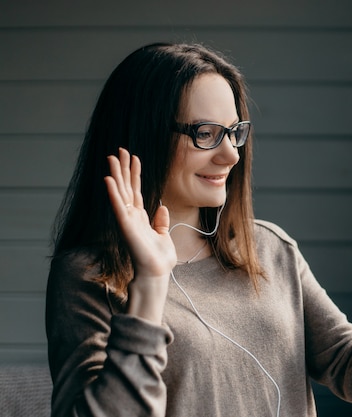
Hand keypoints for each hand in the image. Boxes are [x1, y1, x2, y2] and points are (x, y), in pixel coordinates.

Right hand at [104, 148, 176, 322]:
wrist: (157, 273)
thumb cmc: (159, 258)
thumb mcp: (164, 235)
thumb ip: (161, 221)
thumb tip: (162, 208)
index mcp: (140, 217)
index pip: (136, 190)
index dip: (134, 173)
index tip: (133, 157)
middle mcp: (131, 216)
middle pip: (126, 187)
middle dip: (123, 168)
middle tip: (119, 150)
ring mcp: (127, 220)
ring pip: (120, 192)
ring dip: (115, 174)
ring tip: (112, 157)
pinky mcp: (126, 226)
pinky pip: (118, 206)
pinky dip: (113, 193)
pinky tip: (108, 179)